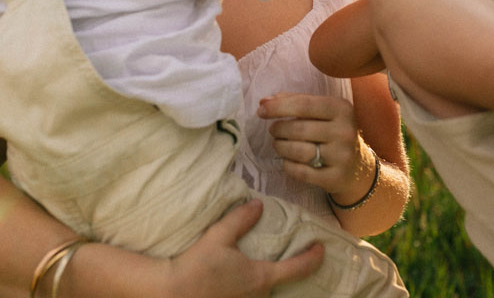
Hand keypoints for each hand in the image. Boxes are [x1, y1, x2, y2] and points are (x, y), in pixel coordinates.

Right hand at [165, 199, 323, 297]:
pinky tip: (239, 280)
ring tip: (262, 265)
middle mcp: (258, 295)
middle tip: (290, 252)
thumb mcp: (219, 236)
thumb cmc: (197, 265)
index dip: (313, 257)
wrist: (171, 292)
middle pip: (281, 282)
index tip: (322, 248)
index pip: (298, 268)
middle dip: (287, 269)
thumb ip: (241, 219)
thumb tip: (258, 204)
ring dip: (267, 280)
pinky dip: (253, 288)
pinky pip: (251, 297)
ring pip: (264, 292)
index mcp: (261, 277)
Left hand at [257, 92, 371, 197]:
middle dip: (278, 129)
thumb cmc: (331, 131)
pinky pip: (302, 172)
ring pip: (299, 151)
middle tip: (273, 131)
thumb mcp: (320, 111)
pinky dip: (288, 166)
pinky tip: (287, 161)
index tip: (261, 110)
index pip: (304, 105)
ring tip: (278, 144)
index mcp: (342, 108)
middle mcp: (345, 131)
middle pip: (299, 129)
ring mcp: (342, 156)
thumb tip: (264, 101)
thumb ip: (294, 101)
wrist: (357, 166)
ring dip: (281, 147)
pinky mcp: (336, 177)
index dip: (278, 107)